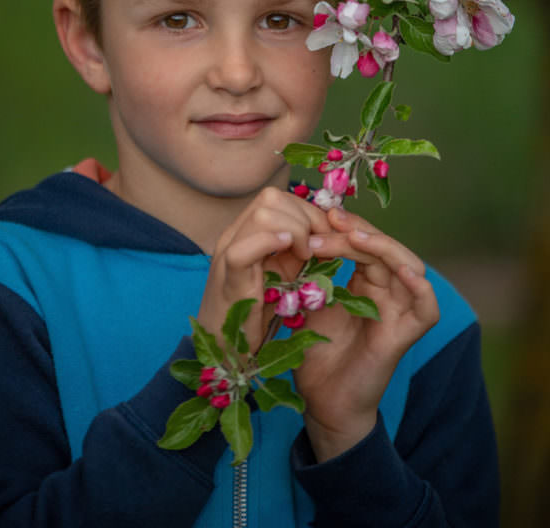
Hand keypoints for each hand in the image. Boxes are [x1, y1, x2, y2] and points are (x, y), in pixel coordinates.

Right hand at [196, 187, 329, 351]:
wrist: (223, 352)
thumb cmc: (253, 313)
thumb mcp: (281, 274)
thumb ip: (297, 251)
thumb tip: (326, 233)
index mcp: (245, 232)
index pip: (277, 197)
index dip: (306, 210)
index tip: (325, 234)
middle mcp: (233, 236)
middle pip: (271, 198)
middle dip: (305, 217)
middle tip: (318, 247)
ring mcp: (226, 255)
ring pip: (262, 215)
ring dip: (295, 230)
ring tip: (305, 256)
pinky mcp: (228, 281)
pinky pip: (242, 251)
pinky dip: (269, 243)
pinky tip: (290, 251)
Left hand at [294, 207, 438, 461]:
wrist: (322, 404)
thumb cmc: (315, 354)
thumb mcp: (308, 303)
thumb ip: (310, 273)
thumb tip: (292, 234)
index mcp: (366, 281)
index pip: (364, 241)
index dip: (346, 225)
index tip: (320, 214)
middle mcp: (388, 291)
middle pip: (384, 247)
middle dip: (358, 230)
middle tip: (330, 220)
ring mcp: (400, 312)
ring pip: (409, 265)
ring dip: (382, 247)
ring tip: (354, 236)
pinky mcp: (406, 335)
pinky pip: (426, 307)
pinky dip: (419, 287)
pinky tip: (400, 271)